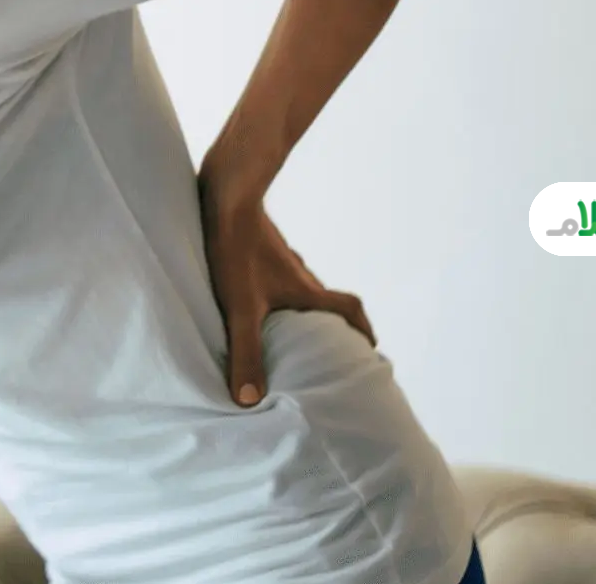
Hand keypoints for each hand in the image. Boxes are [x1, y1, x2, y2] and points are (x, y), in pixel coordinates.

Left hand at [199, 176, 374, 406]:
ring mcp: (281, 259)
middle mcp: (301, 274)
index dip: (362, 331)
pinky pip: (277, 275)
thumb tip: (250, 400)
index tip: (369, 350)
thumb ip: (245, 353)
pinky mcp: (259, 247)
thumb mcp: (240, 308)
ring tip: (289, 332)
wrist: (226, 194)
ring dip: (304, 310)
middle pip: (329, 302)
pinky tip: (253, 298)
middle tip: (329, 349)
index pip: (350, 311)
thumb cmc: (236, 249)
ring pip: (302, 289)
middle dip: (333, 327)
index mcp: (307, 291)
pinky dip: (277, 293)